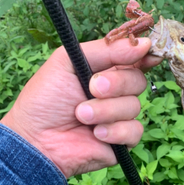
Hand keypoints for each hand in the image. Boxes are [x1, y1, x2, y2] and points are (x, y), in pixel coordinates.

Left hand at [0, 37, 161, 177]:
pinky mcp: (123, 141)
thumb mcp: (68, 61)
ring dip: (106, 110)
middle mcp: (116, 93)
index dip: (144, 54)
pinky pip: (134, 131)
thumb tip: (145, 43)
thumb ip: (105, 50)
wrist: (36, 139)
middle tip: (93, 89)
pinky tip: (95, 134)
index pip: (134, 59)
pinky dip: (114, 131)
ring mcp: (120, 117)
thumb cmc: (46, 99)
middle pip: (138, 80)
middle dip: (116, 84)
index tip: (148, 51)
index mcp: (105, 70)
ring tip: (81, 116)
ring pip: (134, 106)